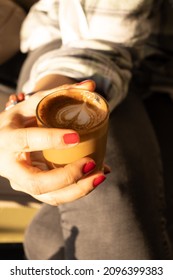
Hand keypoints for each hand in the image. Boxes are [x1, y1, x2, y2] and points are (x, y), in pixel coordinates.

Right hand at [0, 80, 106, 204]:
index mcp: (7, 139)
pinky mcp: (33, 189)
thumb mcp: (31, 104)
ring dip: (78, 190)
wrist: (0, 142)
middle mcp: (11, 167)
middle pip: (38, 182)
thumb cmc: (16, 121)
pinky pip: (55, 196)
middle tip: (91, 163)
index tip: (76, 137)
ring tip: (100, 175)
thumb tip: (91, 86)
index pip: (26, 141)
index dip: (50, 140)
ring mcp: (22, 182)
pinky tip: (94, 178)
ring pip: (49, 196)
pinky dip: (77, 191)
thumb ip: (59, 94)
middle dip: (68, 176)